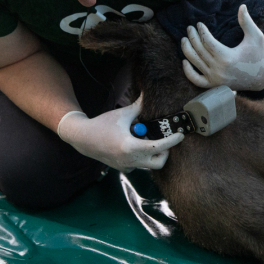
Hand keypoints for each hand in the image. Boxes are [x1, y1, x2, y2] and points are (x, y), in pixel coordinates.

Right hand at [57, 96, 182, 170]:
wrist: (83, 139)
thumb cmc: (102, 125)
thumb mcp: (122, 114)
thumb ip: (138, 106)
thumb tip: (149, 95)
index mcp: (131, 147)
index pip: (159, 147)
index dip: (172, 141)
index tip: (181, 135)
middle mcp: (130, 160)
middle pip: (159, 162)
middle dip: (165, 152)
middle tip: (163, 140)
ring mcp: (126, 166)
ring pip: (149, 165)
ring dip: (152, 154)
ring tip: (145, 140)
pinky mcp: (123, 168)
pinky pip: (139, 166)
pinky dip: (141, 157)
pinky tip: (135, 146)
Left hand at [180, 4, 263, 90]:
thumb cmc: (260, 53)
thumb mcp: (256, 36)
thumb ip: (246, 21)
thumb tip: (242, 6)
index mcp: (227, 58)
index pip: (207, 41)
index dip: (201, 31)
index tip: (199, 24)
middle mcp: (219, 70)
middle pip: (199, 50)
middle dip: (192, 37)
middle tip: (189, 28)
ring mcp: (215, 79)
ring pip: (195, 63)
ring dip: (186, 50)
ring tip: (184, 39)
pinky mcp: (214, 85)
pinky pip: (196, 80)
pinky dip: (188, 72)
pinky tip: (185, 61)